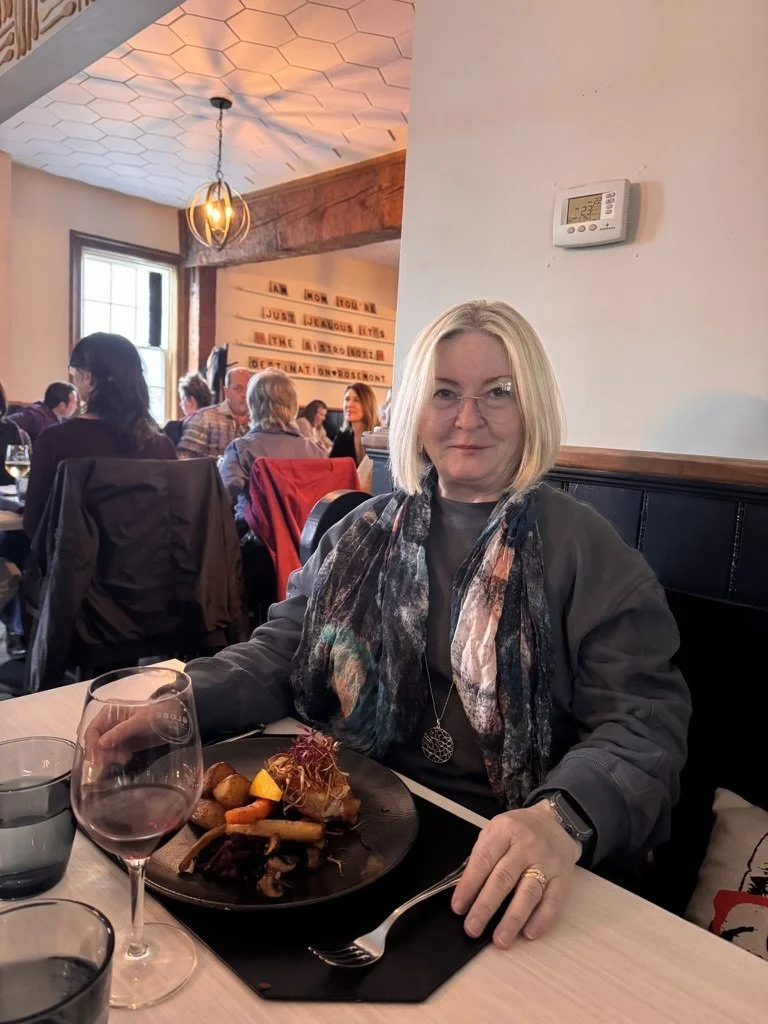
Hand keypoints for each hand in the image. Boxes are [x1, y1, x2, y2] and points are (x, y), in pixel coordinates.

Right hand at [82, 704, 164, 776]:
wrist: (172, 719)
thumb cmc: (156, 715)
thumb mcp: (139, 722)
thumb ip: (120, 732)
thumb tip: (100, 744)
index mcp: (108, 712)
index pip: (92, 730)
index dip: (92, 746)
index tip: (97, 760)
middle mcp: (108, 722)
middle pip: (94, 742)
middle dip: (102, 753)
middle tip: (118, 759)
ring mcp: (114, 734)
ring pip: (101, 750)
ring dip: (109, 757)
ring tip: (125, 758)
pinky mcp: (120, 743)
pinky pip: (110, 753)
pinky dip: (114, 758)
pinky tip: (126, 758)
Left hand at [451, 799, 581, 948]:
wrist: (556, 822)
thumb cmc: (520, 830)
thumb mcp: (496, 829)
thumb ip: (482, 854)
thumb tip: (465, 888)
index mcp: (505, 831)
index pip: (484, 860)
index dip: (469, 885)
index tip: (458, 907)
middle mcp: (526, 846)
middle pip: (504, 879)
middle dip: (485, 907)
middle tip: (472, 928)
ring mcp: (546, 862)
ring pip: (528, 893)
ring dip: (513, 920)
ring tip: (500, 940)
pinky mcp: (562, 877)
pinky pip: (552, 901)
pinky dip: (541, 920)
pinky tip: (528, 934)